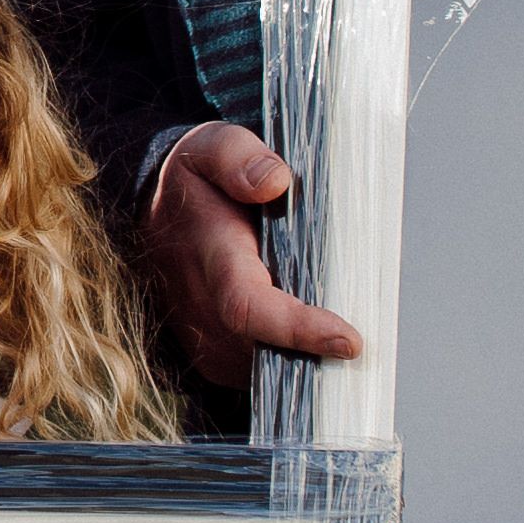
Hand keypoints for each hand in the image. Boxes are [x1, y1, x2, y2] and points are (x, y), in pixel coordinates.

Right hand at [141, 123, 356, 388]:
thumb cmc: (195, 184)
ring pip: (270, 371)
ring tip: (343, 333)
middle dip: (321, 352)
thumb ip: (238, 157)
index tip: (350, 340)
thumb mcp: (211, 147)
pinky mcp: (215, 360)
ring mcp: (205, 342)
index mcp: (210, 256)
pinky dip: (297, 364)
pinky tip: (319, 339)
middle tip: (366, 334)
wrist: (156, 220)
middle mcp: (201, 311)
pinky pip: (265, 376)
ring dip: (311, 362)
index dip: (298, 329)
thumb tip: (275, 181)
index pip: (248, 305)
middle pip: (268, 352)